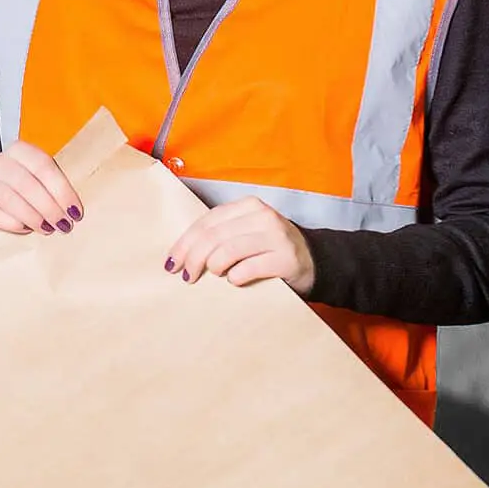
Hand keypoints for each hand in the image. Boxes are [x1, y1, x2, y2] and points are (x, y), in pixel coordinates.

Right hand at [0, 141, 84, 235]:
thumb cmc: (26, 194)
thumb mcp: (41, 183)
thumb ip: (55, 189)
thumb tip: (74, 210)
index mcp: (19, 151)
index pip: (42, 165)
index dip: (61, 189)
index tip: (75, 211)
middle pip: (25, 182)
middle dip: (48, 205)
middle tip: (63, 225)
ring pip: (8, 197)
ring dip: (32, 215)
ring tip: (47, 229)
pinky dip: (10, 222)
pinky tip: (24, 230)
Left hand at [164, 197, 314, 294]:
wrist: (316, 261)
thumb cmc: (271, 250)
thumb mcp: (247, 233)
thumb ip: (221, 235)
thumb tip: (181, 255)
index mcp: (248, 206)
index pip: (207, 222)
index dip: (185, 243)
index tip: (172, 262)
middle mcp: (262, 216)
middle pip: (214, 237)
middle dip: (193, 258)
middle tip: (186, 277)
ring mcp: (276, 236)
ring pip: (228, 251)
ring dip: (213, 267)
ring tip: (214, 276)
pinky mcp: (286, 259)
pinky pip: (248, 268)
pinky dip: (235, 277)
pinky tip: (234, 281)